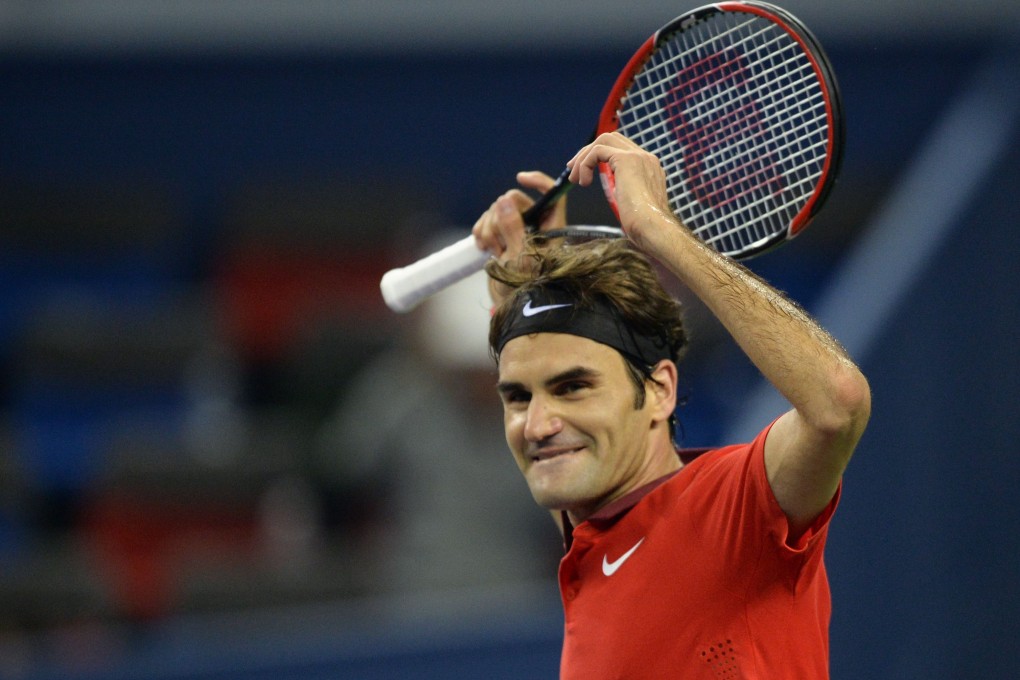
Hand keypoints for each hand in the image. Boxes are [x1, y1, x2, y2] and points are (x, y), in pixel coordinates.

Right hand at [472, 171, 566, 304]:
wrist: (510, 307)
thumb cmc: (525, 287)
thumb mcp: (520, 257)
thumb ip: (513, 227)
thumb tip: (504, 201)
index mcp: (550, 228)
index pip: (551, 195)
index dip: (539, 182)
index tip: (521, 178)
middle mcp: (534, 226)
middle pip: (516, 200)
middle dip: (500, 217)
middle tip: (498, 242)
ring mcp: (516, 231)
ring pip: (498, 210)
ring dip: (489, 227)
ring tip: (492, 250)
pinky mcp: (500, 238)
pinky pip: (486, 222)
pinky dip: (481, 232)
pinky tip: (482, 247)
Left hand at [566, 132, 677, 249]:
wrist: (653, 229)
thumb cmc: (643, 227)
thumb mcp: (632, 205)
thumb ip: (625, 193)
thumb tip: (615, 193)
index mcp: (649, 168)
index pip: (621, 150)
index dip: (599, 158)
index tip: (584, 175)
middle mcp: (646, 158)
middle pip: (611, 139)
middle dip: (588, 153)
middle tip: (573, 172)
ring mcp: (638, 156)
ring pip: (603, 140)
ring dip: (584, 157)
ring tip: (575, 179)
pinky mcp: (626, 160)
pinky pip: (597, 151)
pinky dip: (585, 164)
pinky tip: (584, 183)